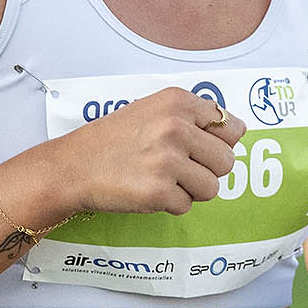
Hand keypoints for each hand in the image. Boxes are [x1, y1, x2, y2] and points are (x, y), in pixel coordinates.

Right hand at [48, 88, 247, 216]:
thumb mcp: (151, 109)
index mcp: (178, 101)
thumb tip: (234, 132)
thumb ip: (191, 117)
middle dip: (206, 170)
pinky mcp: (159, 191)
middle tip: (178, 169)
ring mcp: (168, 160)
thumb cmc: (112, 140)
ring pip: (212, 188)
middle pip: (227, 161)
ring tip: (163, 179)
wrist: (72, 165)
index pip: (231, 127)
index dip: (217, 143)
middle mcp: (176, 127)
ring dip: (191, 190)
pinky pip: (187, 205)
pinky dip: (170, 204)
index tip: (199, 148)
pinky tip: (147, 189)